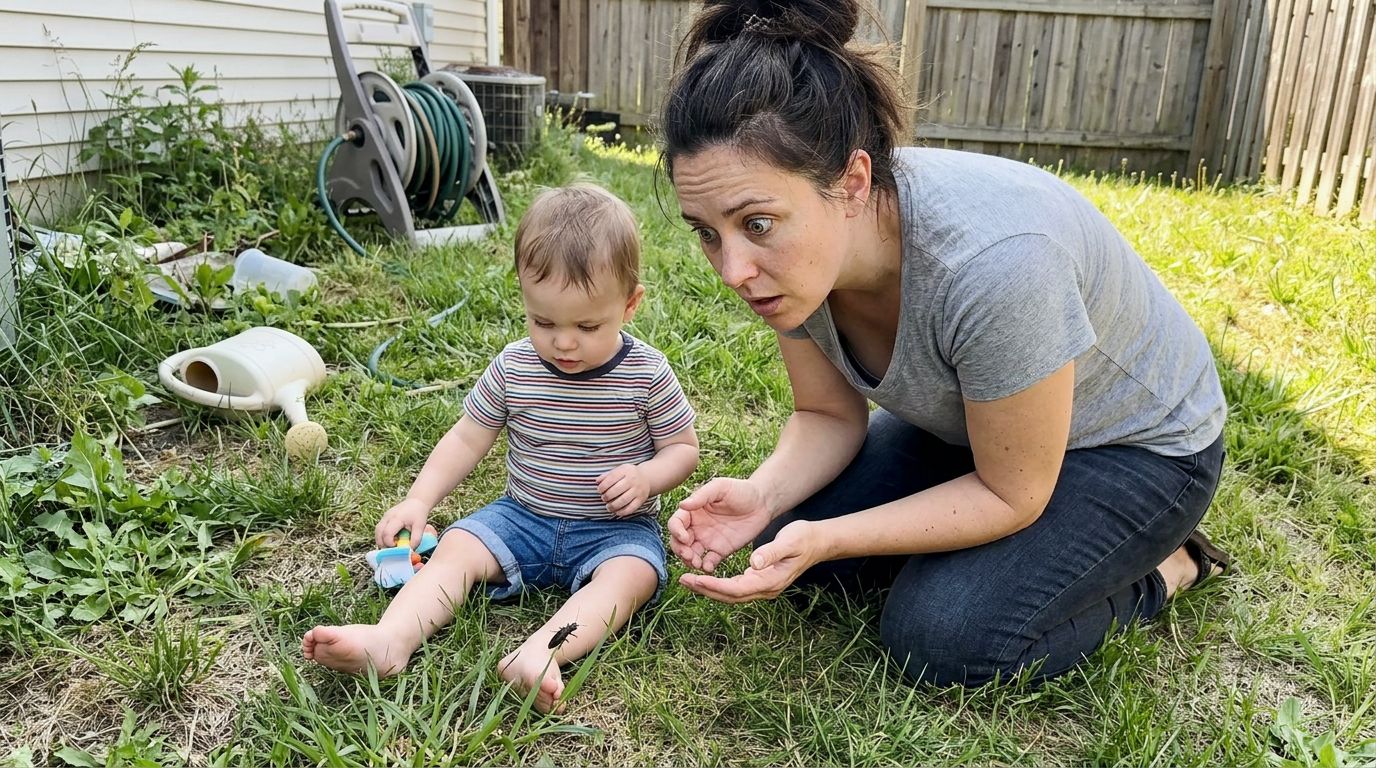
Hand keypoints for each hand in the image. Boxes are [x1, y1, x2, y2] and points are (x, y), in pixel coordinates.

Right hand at [375, 497, 430, 547]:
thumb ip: (416, 539)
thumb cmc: (418, 514)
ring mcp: (384, 517)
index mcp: (397, 518)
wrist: (416, 502)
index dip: (390, 543)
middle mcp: (388, 516)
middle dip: (383, 544)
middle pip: (378, 533)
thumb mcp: (420, 527)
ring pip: (377, 532)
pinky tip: (392, 539)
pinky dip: (383, 537)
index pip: (387, 533)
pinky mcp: (384, 518)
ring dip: (381, 541)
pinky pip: (379, 530)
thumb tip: (409, 550)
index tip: (397, 547)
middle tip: (392, 548)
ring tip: (392, 544)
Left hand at [598, 464, 649, 516]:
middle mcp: (633, 480)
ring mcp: (638, 490)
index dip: (603, 486)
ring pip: (623, 500)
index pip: (612, 478)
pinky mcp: (641, 499)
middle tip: (604, 498)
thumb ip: (607, 475)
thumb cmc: (628, 475)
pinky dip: (622, 512)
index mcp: (626, 470)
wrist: (646, 478)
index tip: (599, 490)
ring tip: (608, 506)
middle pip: (617, 490)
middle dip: (607, 496)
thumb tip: (597, 481)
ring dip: (613, 505)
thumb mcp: (618, 470)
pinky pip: (631, 508)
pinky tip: (617, 511)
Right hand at [668, 477, 771, 572]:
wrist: (763, 503)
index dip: (675, 531)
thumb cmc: (741, 490)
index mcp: (693, 511)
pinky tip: (709, 567)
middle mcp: (697, 526)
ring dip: (689, 561)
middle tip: (688, 555)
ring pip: (691, 554)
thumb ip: (702, 496)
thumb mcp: (721, 487)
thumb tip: (682, 505)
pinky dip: (706, 567)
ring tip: (697, 563)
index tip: (684, 537)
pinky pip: (709, 561)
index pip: (676, 523)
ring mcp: (708, 540)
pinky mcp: (721, 550)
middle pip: (679, 542)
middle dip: (680, 550)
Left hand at [679, 520, 820, 602]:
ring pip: (731, 594)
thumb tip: (753, 563)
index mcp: (770, 580)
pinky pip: (736, 587)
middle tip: (683, 581)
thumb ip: (771, 552)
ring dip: (709, 589)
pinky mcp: (761, 580)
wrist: (818, 542)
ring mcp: (764, 587)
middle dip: (706, 590)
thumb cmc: (804, 538)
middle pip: (730, 596)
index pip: (736, 589)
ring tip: (688, 580)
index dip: (714, 586)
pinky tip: (706, 577)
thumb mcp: (789, 541)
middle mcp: (766, 588)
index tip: (695, 579)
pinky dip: (719, 584)